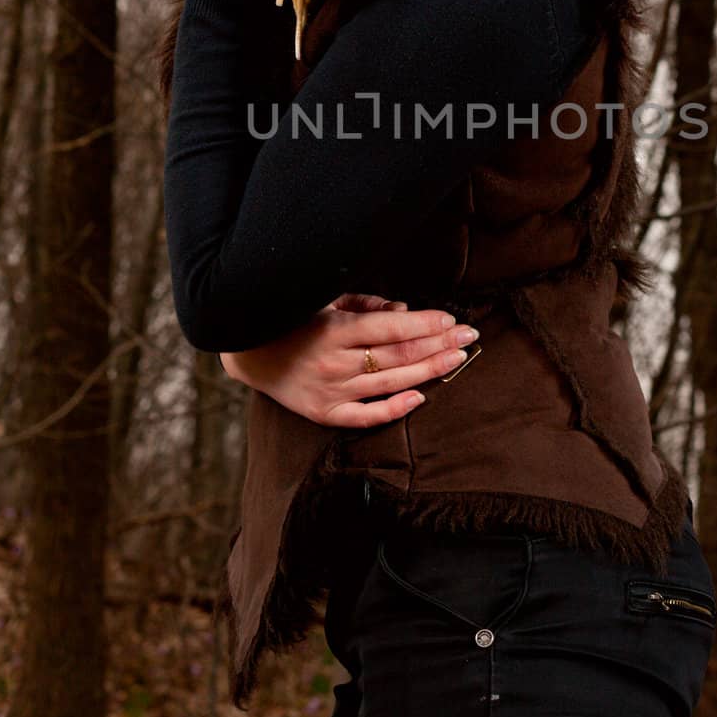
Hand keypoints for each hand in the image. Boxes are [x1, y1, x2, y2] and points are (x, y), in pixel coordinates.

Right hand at [219, 293, 475, 426]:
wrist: (247, 352)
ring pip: (391, 382)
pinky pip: (366, 416)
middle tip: (469, 337)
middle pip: (399, 355)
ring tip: (457, 359)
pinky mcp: (324, 413)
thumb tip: (405, 311)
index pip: (393, 328)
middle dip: (439, 345)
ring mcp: (331, 391)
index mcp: (335, 330)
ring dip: (429, 370)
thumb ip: (366, 305)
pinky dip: (395, 408)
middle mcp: (335, 362)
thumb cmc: (292, 318)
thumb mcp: (326, 300)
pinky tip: (420, 397)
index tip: (453, 320)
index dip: (428, 325)